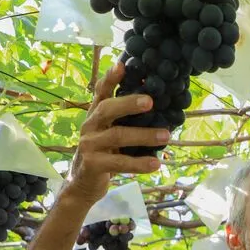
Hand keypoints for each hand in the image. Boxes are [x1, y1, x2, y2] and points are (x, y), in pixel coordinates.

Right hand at [65, 62, 169, 203]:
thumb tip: (157, 103)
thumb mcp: (112, 133)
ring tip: (166, 136)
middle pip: (106, 109)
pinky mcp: (93, 164)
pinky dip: (139, 163)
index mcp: (96, 115)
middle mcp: (90, 126)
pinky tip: (155, 163)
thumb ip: (126, 120)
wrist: (83, 185)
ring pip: (117, 136)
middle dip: (128, 103)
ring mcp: (89, 145)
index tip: (122, 65)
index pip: (100, 92)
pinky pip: (119, 162)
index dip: (109, 78)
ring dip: (144, 136)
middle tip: (150, 101)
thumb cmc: (105, 153)